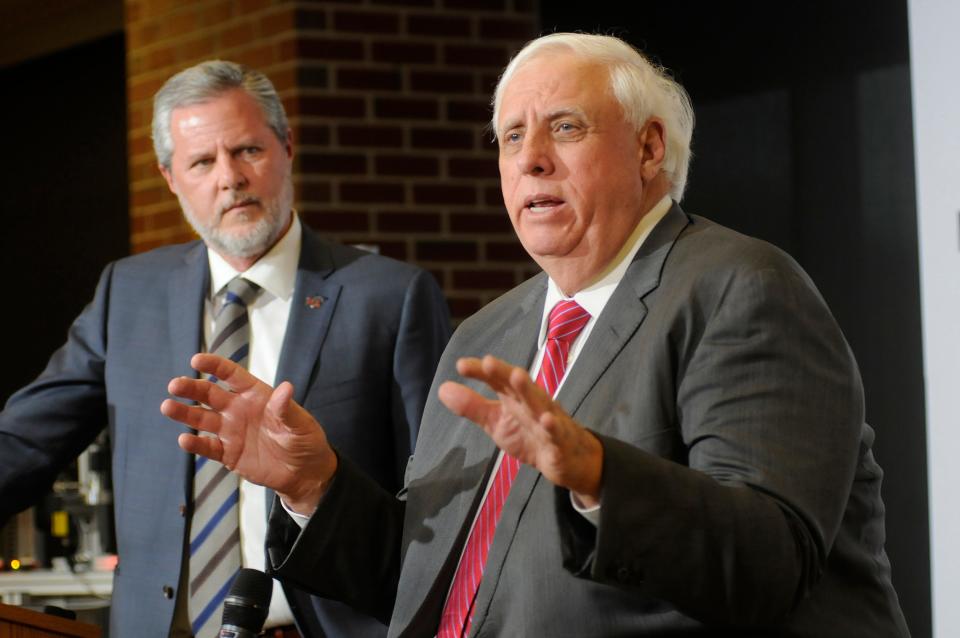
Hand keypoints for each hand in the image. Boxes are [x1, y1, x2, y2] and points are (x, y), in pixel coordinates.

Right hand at [160, 353, 336, 514]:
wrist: (304, 472)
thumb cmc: (305, 440)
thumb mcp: (300, 424)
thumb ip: (286, 408)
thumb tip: (285, 388)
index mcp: (255, 395)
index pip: (231, 375)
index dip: (214, 366)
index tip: (196, 360)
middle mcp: (238, 409)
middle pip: (209, 395)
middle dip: (191, 388)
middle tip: (174, 385)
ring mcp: (231, 431)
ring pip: (202, 419)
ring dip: (184, 413)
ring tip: (167, 406)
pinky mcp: (228, 454)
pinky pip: (208, 447)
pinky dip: (195, 444)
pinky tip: (184, 440)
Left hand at [438, 355, 603, 506]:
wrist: (568, 458)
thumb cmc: (530, 434)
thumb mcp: (496, 422)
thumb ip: (472, 406)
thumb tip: (442, 388)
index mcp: (514, 397)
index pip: (496, 380)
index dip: (481, 372)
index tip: (462, 365)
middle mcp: (531, 402)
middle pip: (517, 385)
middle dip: (504, 373)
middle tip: (488, 362)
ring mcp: (548, 420)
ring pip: (539, 402)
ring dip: (528, 389)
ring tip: (516, 376)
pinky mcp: (560, 440)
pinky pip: (557, 432)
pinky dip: (553, 426)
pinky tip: (547, 419)